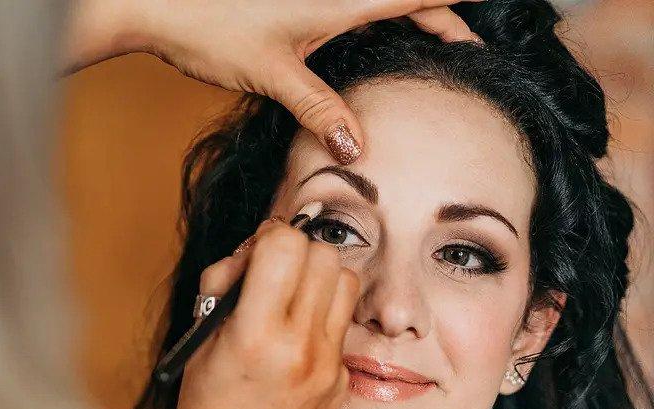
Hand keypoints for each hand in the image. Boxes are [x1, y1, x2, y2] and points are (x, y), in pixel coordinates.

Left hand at [65, 0, 484, 163]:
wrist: (162, 6)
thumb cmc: (212, 30)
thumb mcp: (273, 75)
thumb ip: (318, 109)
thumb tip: (356, 148)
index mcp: (341, 0)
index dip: (456, 1)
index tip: (492, 6)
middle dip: (441, 17)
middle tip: (468, 46)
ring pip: (379, 4)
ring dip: (409, 16)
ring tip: (436, 42)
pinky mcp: (296, 4)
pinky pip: (352, 11)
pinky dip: (375, 23)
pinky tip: (376, 43)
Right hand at [169, 208, 359, 408]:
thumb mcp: (200, 345)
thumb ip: (227, 289)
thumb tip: (258, 250)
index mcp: (255, 337)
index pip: (285, 244)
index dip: (268, 236)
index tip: (255, 253)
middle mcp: (300, 348)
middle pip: (324, 254)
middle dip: (296, 251)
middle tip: (272, 273)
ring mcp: (328, 366)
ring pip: (346, 280)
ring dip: (318, 276)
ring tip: (289, 300)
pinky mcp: (341, 381)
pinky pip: (343, 322)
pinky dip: (321, 314)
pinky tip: (296, 339)